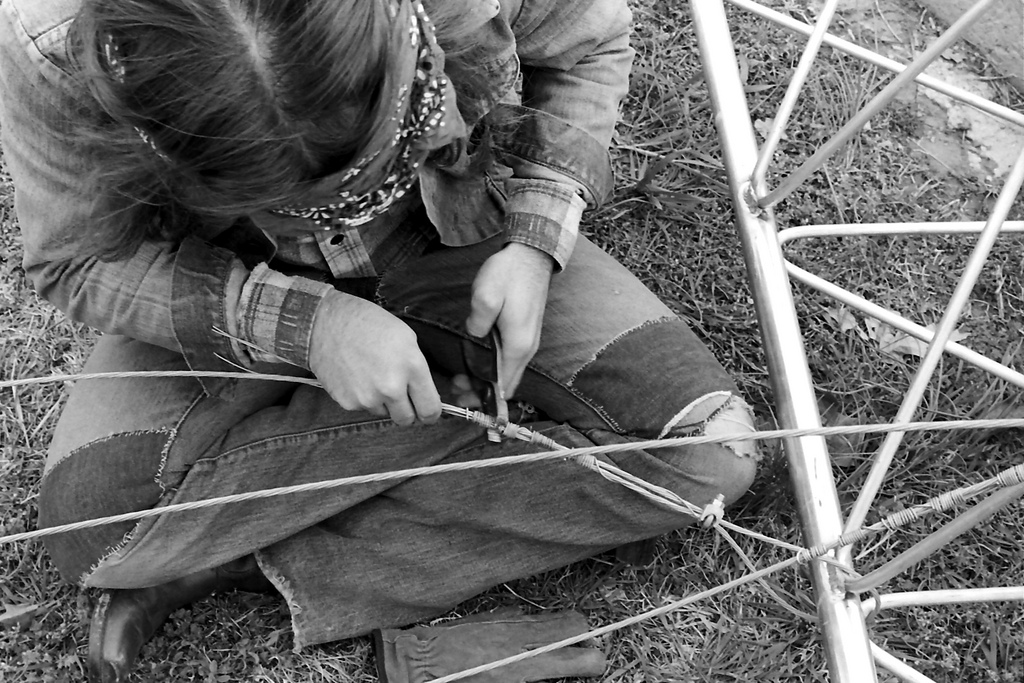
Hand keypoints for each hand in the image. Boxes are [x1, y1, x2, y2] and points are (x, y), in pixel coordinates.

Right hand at [309, 292, 440, 425]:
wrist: (325, 324)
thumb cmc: (367, 323)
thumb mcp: (406, 338)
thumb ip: (417, 369)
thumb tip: (422, 392)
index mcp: (412, 368)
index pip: (430, 410)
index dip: (431, 413)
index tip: (427, 410)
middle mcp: (392, 388)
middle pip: (407, 419)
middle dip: (407, 410)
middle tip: (400, 394)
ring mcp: (368, 398)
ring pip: (384, 413)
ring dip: (383, 401)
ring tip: (372, 374)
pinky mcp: (348, 403)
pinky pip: (364, 408)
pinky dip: (363, 397)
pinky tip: (357, 376)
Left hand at [465, 242, 553, 396]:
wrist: (531, 256)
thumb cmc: (509, 274)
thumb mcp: (487, 294)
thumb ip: (478, 321)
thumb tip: (474, 335)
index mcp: (517, 345)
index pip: (502, 386)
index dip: (482, 396)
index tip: (461, 395)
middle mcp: (526, 350)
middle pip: (506, 385)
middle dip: (482, 392)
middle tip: (456, 388)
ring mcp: (527, 342)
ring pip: (507, 374)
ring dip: (487, 380)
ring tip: (462, 377)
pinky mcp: (523, 334)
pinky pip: (508, 361)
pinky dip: (493, 368)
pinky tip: (475, 361)